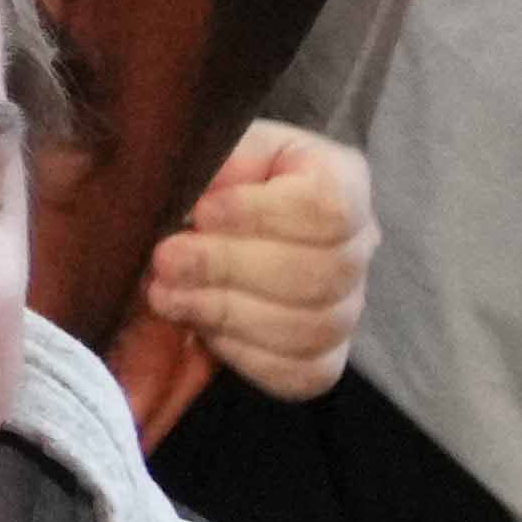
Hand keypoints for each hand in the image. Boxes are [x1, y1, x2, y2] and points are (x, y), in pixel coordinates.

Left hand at [133, 118, 372, 404]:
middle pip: (322, 272)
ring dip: (228, 314)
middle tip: (164, 260)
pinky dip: (244, 354)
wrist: (192, 226)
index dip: (261, 214)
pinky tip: (200, 330)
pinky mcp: (323, 357)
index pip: (329, 206)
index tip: (201, 210)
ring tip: (168, 296)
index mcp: (338, 178)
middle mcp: (358, 244)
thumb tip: (163, 180)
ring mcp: (347, 305)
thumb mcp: (198, 150)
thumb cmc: (199, 178)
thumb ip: (191, 159)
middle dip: (229, 268)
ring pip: (312, 326)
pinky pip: (301, 372)